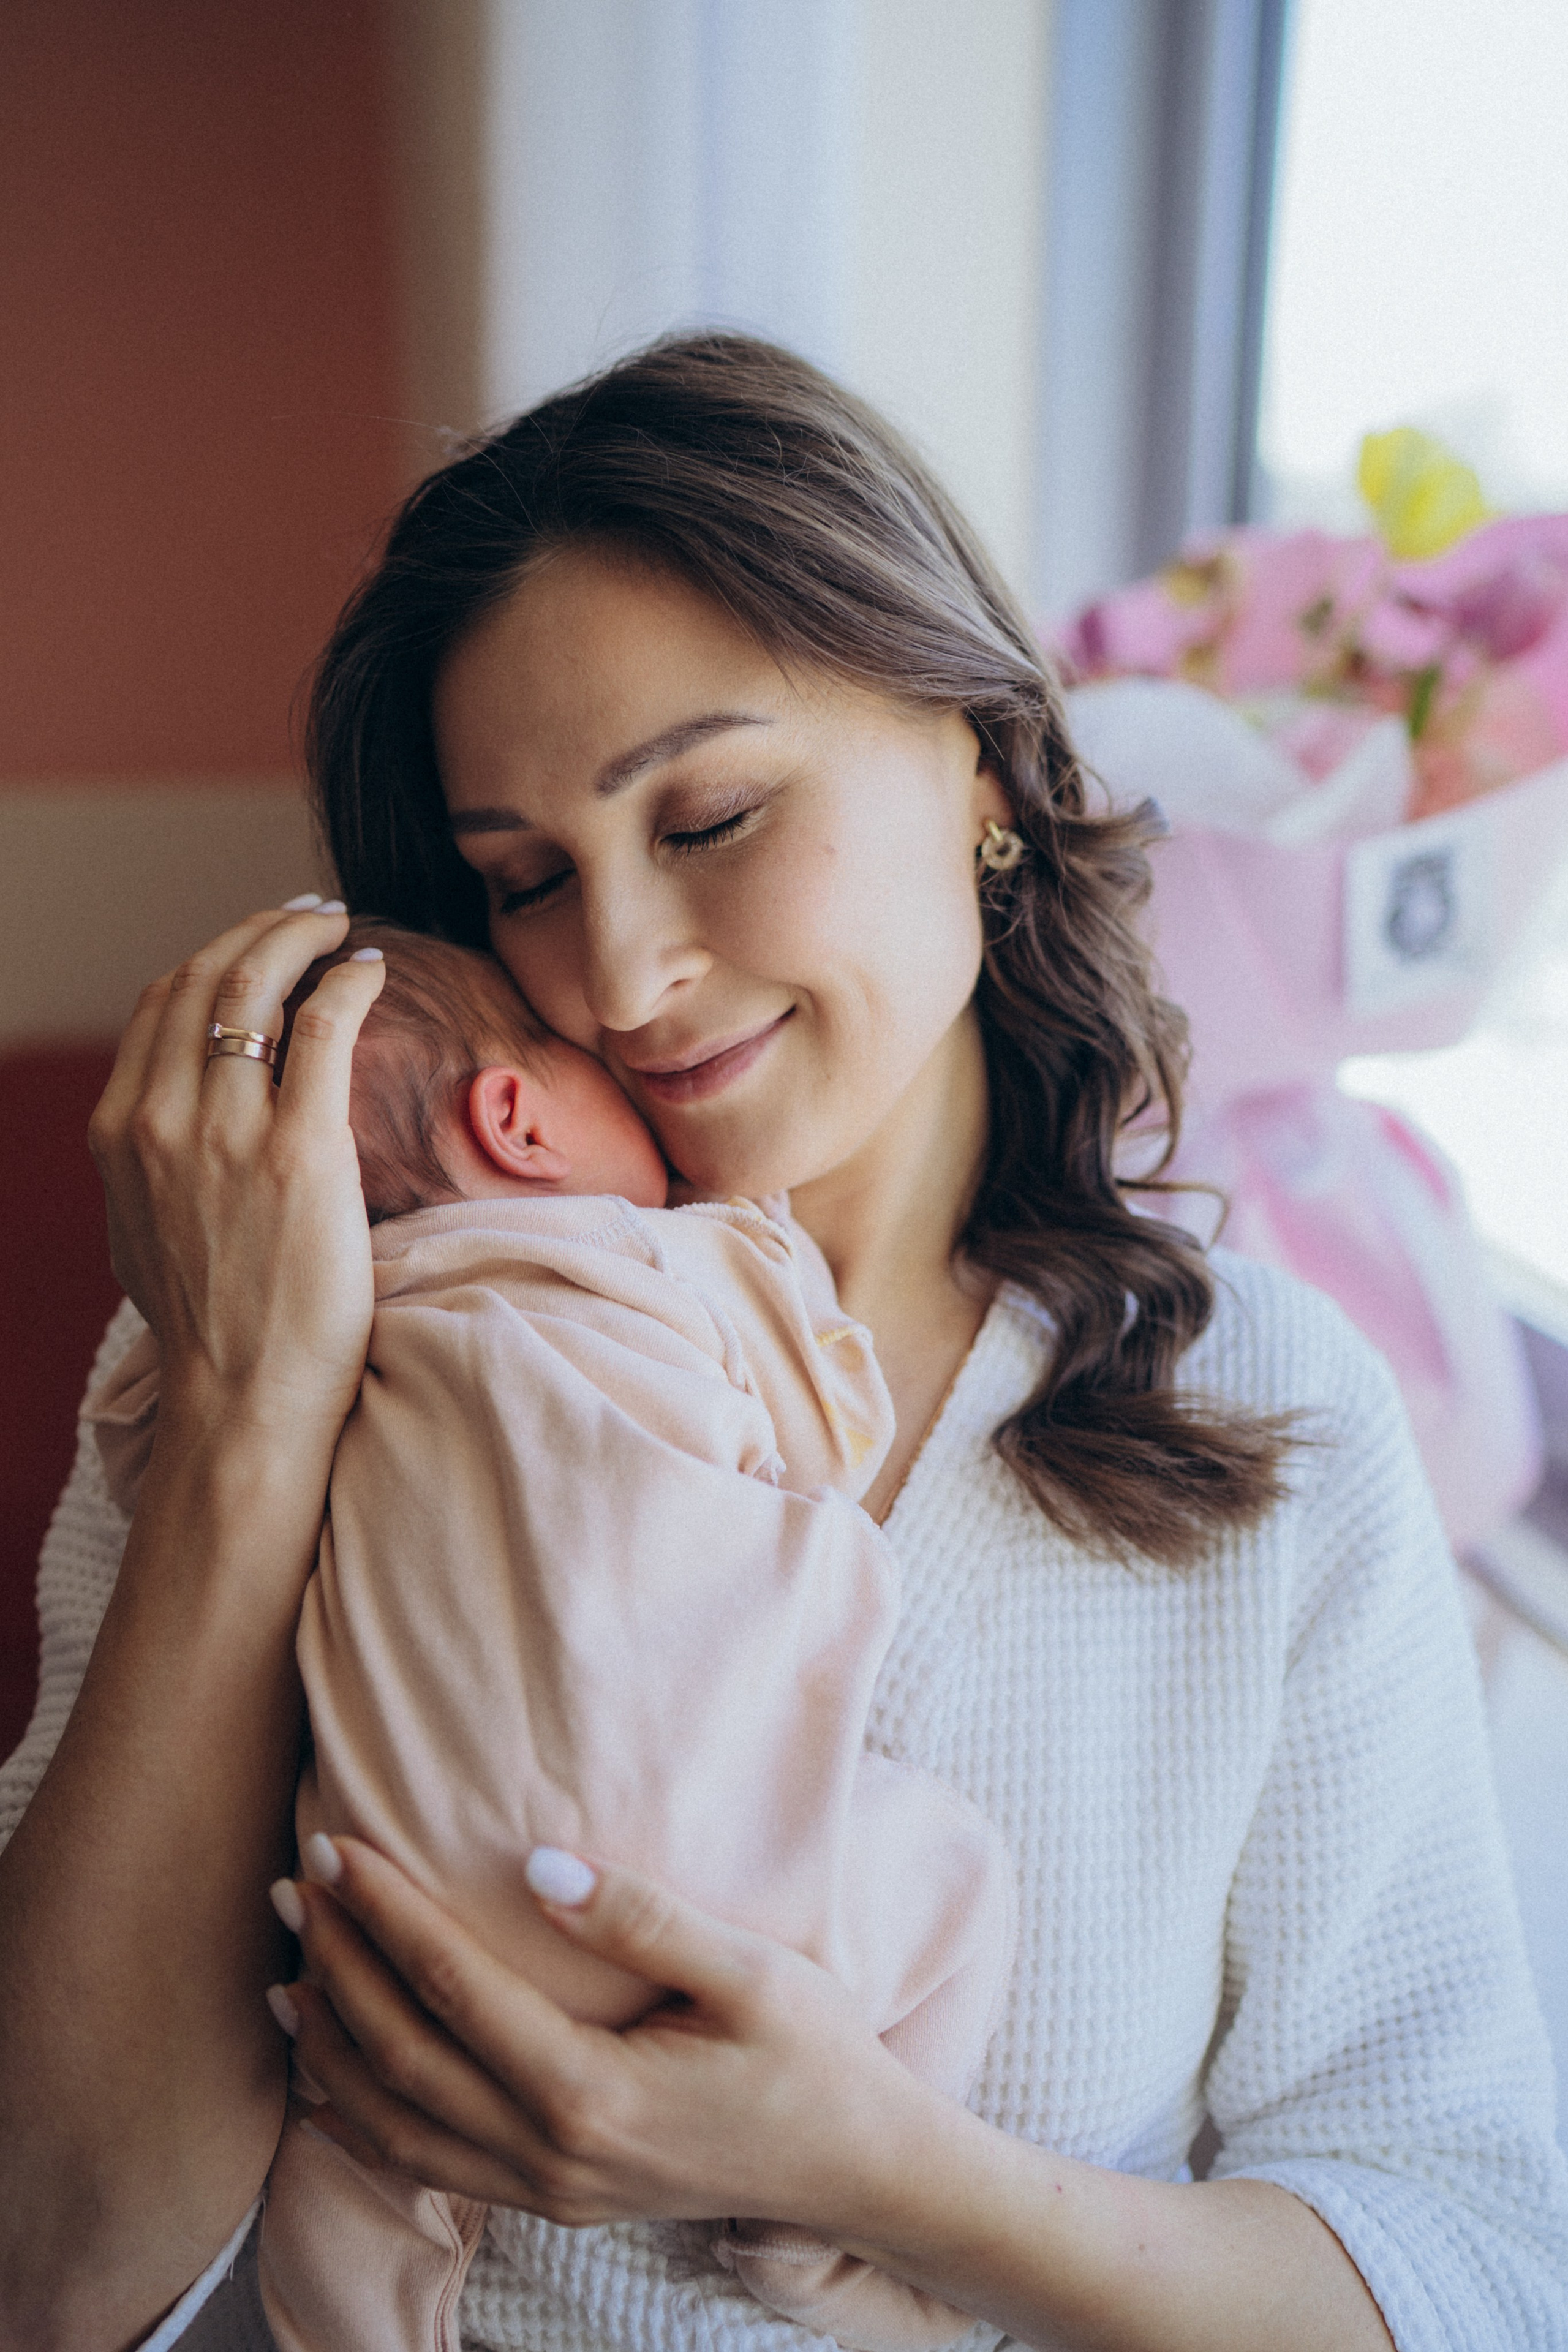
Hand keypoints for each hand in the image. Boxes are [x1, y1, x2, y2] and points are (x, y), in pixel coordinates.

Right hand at [88, 899, 385, 1435]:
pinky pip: (323, 1029)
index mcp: (119, 1132)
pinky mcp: (300, 1153)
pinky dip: (348, 984)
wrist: (243, 1398)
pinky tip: (371, 971)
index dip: (212, 956)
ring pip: (258, 990)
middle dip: (259, 931)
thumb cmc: (210, 1324)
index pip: (158, 1004)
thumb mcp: (143, 1228)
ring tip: (340, 931)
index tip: (257, 942)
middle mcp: (161, 1120)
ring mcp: (226, 1134)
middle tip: (308, 916)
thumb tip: (169, 1117)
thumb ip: (150, 1161)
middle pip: (206, 979)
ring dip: (302, 941)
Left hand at [268, 1836, 925, 2235]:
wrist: (857, 2167)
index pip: (454, 1989)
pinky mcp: (556, 2197)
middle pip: (403, 2055)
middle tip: (292, 1887)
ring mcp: (550, 2187)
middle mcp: (553, 2152)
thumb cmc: (814, 2055)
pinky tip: (332, 2079)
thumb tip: (536, 1867)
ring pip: (396, 2125)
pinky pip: (429, 2165)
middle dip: (337, 1966)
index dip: (387, 1915)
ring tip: (283, 1974)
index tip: (340, 1847)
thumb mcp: (752, 1972)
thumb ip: (642, 1919)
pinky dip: (362, 2120)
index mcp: (594, 2089)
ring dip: (329, 2047)